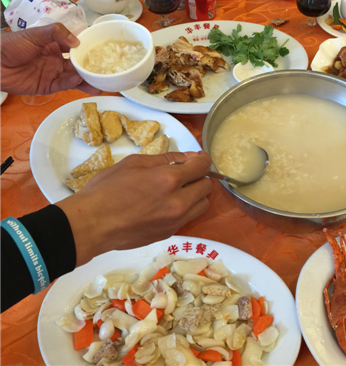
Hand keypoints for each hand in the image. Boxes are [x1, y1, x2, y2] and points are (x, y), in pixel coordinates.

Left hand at [0, 23, 100, 95]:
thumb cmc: (11, 44)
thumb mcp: (35, 33)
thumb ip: (57, 33)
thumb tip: (77, 42)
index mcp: (55, 45)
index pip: (76, 48)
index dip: (88, 50)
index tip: (103, 51)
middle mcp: (56, 60)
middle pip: (78, 65)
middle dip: (92, 69)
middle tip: (107, 72)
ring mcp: (52, 74)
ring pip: (74, 78)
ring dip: (87, 80)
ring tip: (101, 83)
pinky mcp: (47, 87)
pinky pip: (62, 86)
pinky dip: (71, 84)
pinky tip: (79, 81)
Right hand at [57, 151, 212, 266]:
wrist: (91, 224)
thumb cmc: (107, 190)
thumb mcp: (134, 163)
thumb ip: (165, 159)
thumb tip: (187, 158)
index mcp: (169, 180)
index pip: (202, 167)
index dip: (203, 160)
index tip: (198, 158)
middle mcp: (178, 202)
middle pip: (206, 187)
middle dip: (199, 177)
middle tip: (185, 174)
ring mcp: (175, 221)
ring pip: (202, 205)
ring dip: (195, 195)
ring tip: (178, 191)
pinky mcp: (169, 233)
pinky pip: (188, 218)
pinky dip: (184, 209)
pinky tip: (165, 205)